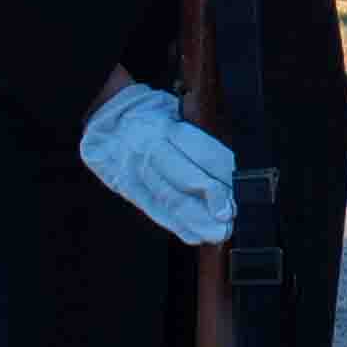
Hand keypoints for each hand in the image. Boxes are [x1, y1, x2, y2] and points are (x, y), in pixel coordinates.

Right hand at [81, 79, 239, 243]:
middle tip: (230, 216)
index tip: (240, 188)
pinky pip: (154, 210)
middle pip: (183, 178)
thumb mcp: (173, 111)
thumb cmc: (147, 116)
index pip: (199, 151)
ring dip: (197, 220)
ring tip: (218, 233)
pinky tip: (195, 236)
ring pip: (169, 200)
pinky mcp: (128, 190)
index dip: (222, 172)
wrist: (105, 122)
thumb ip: (197, 137)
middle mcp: (149, 150)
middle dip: (211, 200)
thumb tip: (230, 167)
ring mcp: (136, 172)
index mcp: (164, 127)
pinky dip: (177, 226)